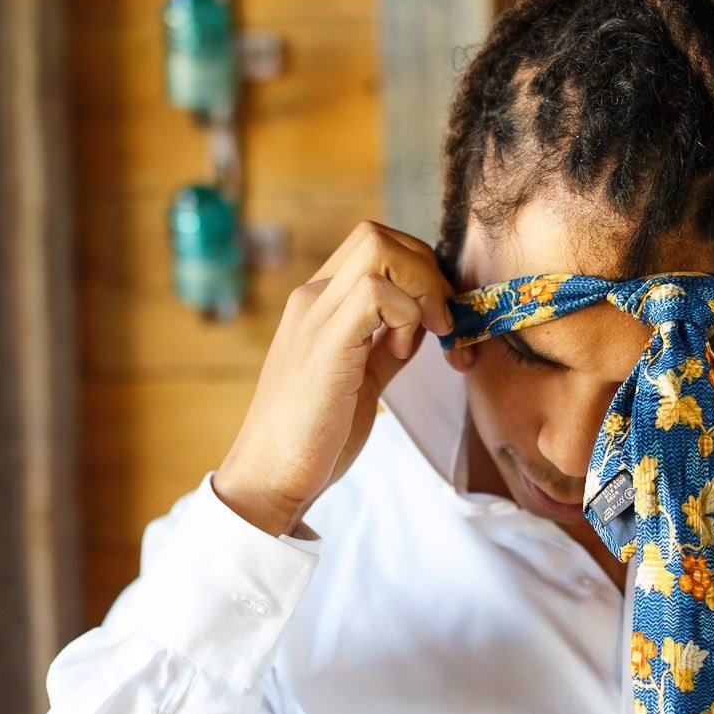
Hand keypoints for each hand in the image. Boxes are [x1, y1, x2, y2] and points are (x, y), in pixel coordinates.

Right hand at [213, 221, 453, 535]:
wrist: (270, 478)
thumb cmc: (313, 437)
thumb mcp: (360, 380)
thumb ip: (385, 347)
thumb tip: (421, 327)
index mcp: (319, 304)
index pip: (375, 247)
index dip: (420, 272)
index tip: (439, 322)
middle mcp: (312, 298)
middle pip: (378, 235)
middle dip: (428, 271)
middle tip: (443, 325)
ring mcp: (314, 316)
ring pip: (379, 249)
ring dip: (422, 290)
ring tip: (425, 340)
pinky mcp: (325, 342)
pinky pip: (377, 292)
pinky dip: (407, 316)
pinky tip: (403, 354)